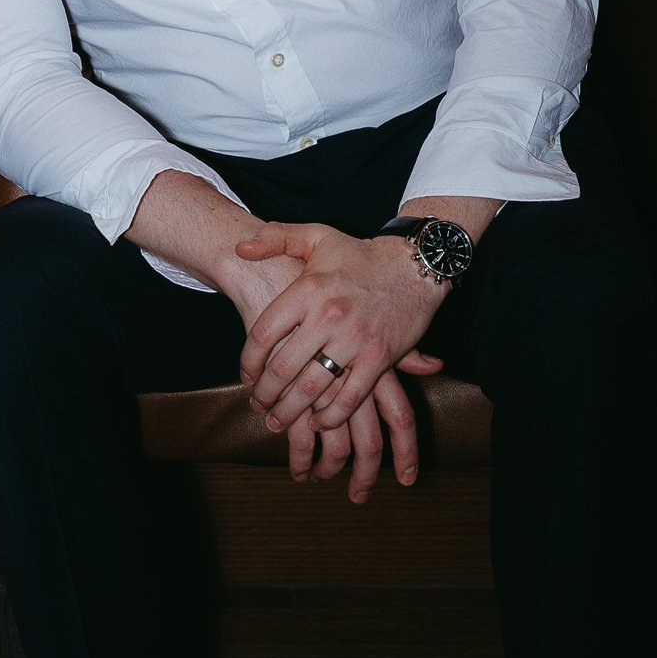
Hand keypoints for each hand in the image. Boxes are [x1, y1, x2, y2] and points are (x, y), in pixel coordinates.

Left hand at [231, 220, 445, 500]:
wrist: (416, 264)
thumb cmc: (360, 254)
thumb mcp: (316, 236)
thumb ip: (275, 238)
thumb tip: (240, 249)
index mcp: (308, 289)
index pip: (263, 334)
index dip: (248, 362)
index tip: (246, 376)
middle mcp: (328, 316)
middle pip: (283, 368)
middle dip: (265, 394)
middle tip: (258, 405)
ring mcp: (355, 339)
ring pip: (312, 388)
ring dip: (291, 411)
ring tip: (278, 421)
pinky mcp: (380, 358)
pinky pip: (350, 397)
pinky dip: (331, 415)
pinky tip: (318, 421)